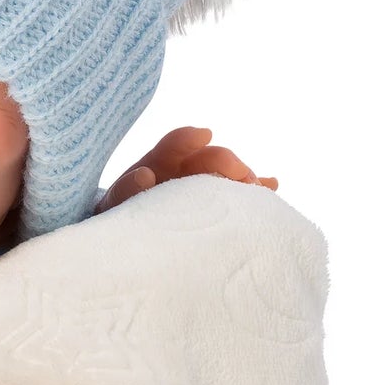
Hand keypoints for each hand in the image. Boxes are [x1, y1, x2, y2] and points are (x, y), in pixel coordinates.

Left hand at [94, 126, 277, 213]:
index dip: (187, 139)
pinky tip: (272, 184)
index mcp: (154, 169)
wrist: (119, 248)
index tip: (204, 136)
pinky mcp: (213, 209)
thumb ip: (125, 192)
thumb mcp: (113, 209)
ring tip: (260, 187)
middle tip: (242, 177)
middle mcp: (180, 175)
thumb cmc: (115, 223)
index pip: (172, 146)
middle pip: (209, 160)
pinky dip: (252, 190)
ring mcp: (198, 192)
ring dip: (245, 179)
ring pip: (226, 178)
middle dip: (227, 163)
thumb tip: (144, 175)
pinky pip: (235, 196)